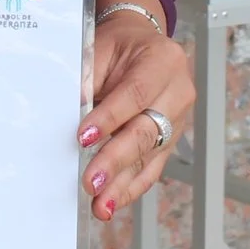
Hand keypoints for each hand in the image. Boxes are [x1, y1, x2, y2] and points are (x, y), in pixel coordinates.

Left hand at [76, 4, 192, 221]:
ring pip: (150, 156)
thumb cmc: (119, 46)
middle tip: (91, 181)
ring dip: (122, 183)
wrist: (141, 44)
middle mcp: (178, 91)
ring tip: (100, 204)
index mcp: (163, 60)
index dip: (110, 117)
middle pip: (146, 130)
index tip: (83, 137)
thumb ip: (89, 80)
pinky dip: (130, 187)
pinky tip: (112, 202)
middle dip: (116, 159)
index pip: (136, 93)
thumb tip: (71, 117)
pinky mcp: (171, 141)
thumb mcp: (101, 49)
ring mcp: (178, 119)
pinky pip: (152, 168)